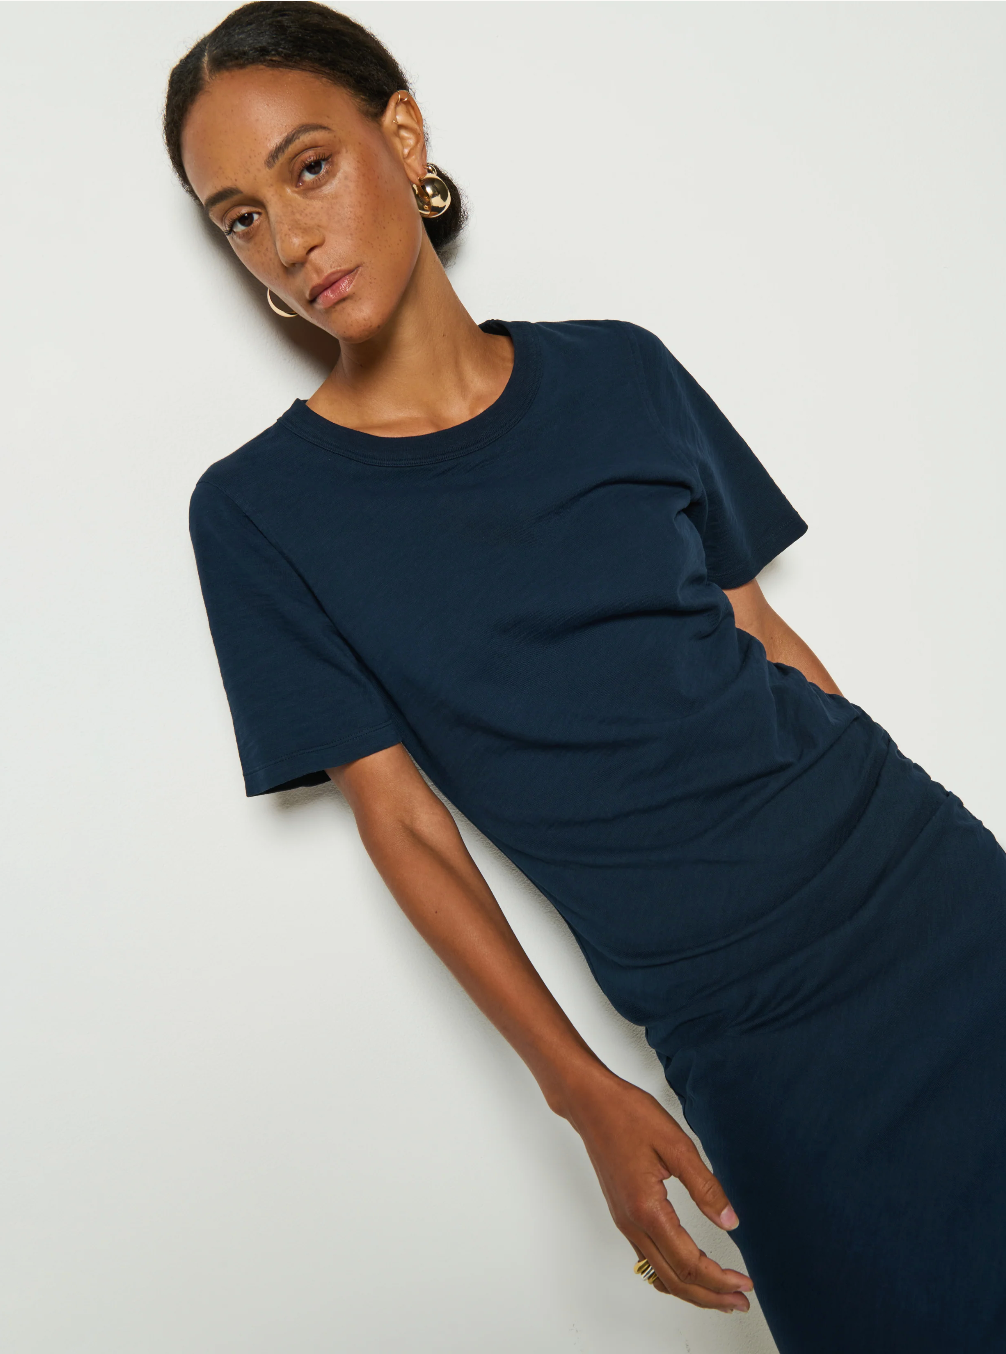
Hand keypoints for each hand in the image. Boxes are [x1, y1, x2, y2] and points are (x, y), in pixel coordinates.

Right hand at [561, 1069, 753, 1313]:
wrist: (590, 1103)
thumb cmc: (628, 1115)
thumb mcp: (676, 1144)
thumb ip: (705, 1186)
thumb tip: (730, 1221)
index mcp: (648, 1209)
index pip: (689, 1263)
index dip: (720, 1280)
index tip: (745, 1285)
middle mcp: (632, 1223)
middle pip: (675, 1280)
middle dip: (710, 1296)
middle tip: (740, 1301)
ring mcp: (624, 1221)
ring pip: (659, 1274)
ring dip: (692, 1290)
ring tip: (720, 1294)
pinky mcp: (622, 1214)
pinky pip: (648, 1258)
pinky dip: (672, 1274)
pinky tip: (687, 1270)